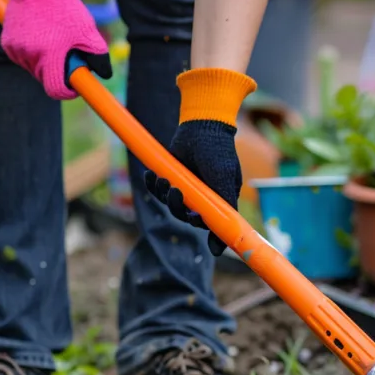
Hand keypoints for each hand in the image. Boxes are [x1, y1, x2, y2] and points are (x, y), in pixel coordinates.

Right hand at [0, 0, 111, 99]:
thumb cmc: (65, 7)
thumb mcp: (87, 31)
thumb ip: (98, 56)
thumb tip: (105, 74)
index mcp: (50, 56)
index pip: (56, 90)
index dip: (67, 91)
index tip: (74, 85)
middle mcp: (29, 55)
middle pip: (45, 80)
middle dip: (57, 72)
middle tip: (67, 54)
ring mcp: (15, 49)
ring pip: (33, 69)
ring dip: (44, 63)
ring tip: (52, 40)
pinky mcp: (6, 42)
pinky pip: (22, 58)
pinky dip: (31, 54)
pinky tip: (38, 37)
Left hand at [145, 68, 256, 255]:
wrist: (201, 126)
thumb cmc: (217, 152)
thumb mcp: (223, 181)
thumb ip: (224, 210)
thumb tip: (220, 248)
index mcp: (218, 200)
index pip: (208, 224)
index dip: (199, 225)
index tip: (195, 220)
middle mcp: (202, 197)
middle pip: (184, 216)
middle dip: (176, 205)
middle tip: (174, 190)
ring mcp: (186, 187)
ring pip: (169, 203)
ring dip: (163, 193)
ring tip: (162, 178)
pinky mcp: (171, 176)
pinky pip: (157, 189)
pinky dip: (152, 184)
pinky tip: (151, 174)